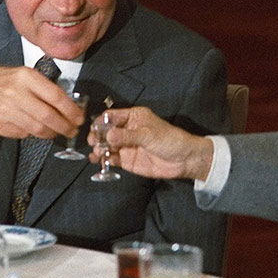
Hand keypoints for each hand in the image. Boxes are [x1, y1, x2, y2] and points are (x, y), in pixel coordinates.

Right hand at [0, 66, 83, 139]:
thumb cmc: (4, 81)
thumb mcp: (25, 75)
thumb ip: (45, 88)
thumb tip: (70, 107)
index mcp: (25, 76)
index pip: (55, 96)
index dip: (71, 110)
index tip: (80, 118)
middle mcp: (15, 92)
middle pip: (47, 116)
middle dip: (65, 127)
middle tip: (73, 131)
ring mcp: (5, 110)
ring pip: (37, 129)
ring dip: (52, 133)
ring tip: (57, 132)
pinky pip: (23, 134)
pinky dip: (32, 134)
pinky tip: (34, 128)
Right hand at [87, 107, 213, 180]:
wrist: (183, 160)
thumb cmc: (170, 140)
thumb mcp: (148, 135)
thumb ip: (127, 136)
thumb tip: (108, 135)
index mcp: (133, 117)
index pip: (112, 116)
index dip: (101, 121)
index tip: (94, 129)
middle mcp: (127, 130)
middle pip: (106, 131)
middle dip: (98, 136)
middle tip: (94, 142)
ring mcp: (126, 146)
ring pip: (107, 146)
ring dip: (99, 149)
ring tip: (97, 153)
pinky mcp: (128, 160)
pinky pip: (112, 159)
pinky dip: (105, 160)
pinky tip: (101, 161)